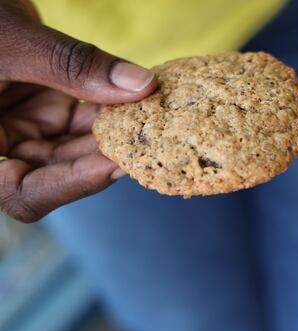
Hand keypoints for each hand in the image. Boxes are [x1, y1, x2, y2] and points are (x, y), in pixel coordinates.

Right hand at [0, 1, 156, 221]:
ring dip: (115, 132)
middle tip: (150, 140)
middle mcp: (2, 145)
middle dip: (105, 155)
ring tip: (152, 118)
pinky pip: (82, 117)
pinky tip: (140, 97)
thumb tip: (141, 85)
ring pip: (77, 145)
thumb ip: (71, 65)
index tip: (116, 164)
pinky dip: (110, 107)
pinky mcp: (44, 106)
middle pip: (59, 172)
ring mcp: (23, 126)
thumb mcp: (10, 39)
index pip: (24, 193)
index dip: (72, 184)